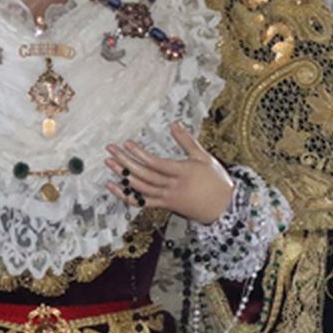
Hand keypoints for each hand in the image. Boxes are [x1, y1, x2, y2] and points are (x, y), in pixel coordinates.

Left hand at [105, 122, 234, 223]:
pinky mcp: (165, 206)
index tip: (127, 144)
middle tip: (110, 151)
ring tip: (109, 164)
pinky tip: (115, 187)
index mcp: (182, 172)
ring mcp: (167, 197)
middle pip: (144, 174)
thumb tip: (174, 124)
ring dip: (124, 176)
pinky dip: (127, 196)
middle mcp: (172, 186)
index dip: (140, 154)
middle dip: (125, 162)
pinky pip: (143, 202)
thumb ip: (187, 141)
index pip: (156, 163)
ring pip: (141, 188)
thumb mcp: (204, 157)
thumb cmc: (216, 181)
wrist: (223, 208)